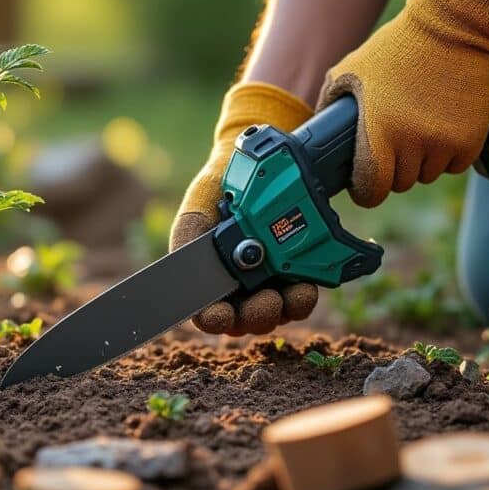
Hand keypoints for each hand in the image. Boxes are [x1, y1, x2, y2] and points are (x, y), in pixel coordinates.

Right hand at [170, 82, 318, 334]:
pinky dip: (302, 298)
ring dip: (284, 309)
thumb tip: (182, 270)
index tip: (220, 316)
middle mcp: (237, 288)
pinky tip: (306, 285)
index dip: (214, 319)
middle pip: (245, 321)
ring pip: (275, 314)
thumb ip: (187, 236)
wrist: (257, 167)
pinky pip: (299, 299)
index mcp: (209, 278)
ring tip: (295, 292)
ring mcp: (267, 285)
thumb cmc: (220, 190)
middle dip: (256, 316)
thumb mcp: (198, 207)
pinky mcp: (294, 277)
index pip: (208, 313)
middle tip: (265, 301)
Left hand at [319, 0, 488, 207]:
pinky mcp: (471, 140)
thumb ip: (329, 103)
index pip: (372, 189)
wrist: (452, 27)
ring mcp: (444, 143)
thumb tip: (315, 131)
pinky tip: (441, 130)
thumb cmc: (397, 48)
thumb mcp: (352, 70)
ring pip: (428, 175)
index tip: (366, 184)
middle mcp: (413, 143)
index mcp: (380, 132)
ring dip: (421, 162)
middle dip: (393, 170)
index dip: (366, 191)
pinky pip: (455, 165)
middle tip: (393, 146)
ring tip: (417, 131)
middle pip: (400, 183)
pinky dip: (447, 155)